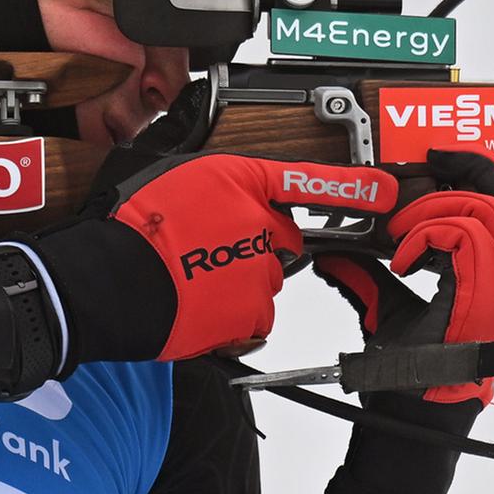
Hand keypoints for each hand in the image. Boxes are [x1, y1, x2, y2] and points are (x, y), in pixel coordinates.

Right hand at [26, 153, 398, 365]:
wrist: (107, 282)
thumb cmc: (132, 228)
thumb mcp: (173, 177)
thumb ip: (218, 183)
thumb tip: (232, 193)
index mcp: (240, 183)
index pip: (308, 181)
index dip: (353, 185)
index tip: (385, 190)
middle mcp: (258, 225)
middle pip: (281, 238)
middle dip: (255, 244)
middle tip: (207, 249)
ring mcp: (258, 272)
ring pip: (265, 280)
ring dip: (239, 281)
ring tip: (193, 278)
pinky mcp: (249, 314)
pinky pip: (252, 316)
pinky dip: (231, 315)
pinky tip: (197, 303)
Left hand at [314, 148, 493, 404]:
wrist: (412, 409)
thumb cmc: (412, 369)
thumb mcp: (385, 306)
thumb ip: (367, 275)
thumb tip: (335, 254)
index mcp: (493, 274)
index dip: (478, 172)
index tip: (439, 158)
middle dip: (473, 165)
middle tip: (436, 156)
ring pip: (487, 210)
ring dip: (436, 209)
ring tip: (403, 232)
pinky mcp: (486, 291)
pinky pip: (464, 236)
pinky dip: (426, 237)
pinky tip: (403, 259)